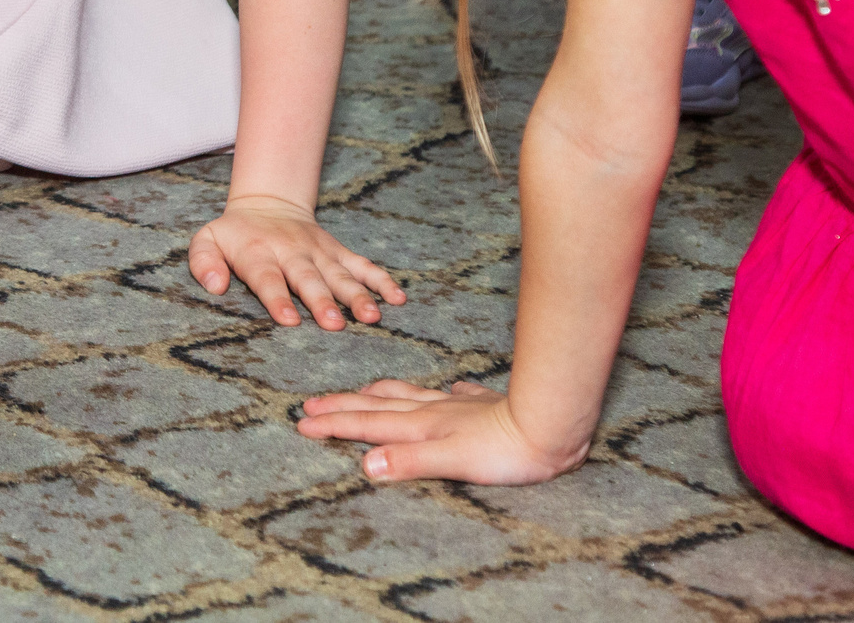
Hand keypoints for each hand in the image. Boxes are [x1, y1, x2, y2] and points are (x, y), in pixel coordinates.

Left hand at [188, 195, 404, 328]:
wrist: (267, 203)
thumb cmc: (235, 234)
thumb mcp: (207, 240)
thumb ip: (203, 262)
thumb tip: (214, 286)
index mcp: (258, 253)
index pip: (268, 278)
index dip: (278, 299)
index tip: (290, 320)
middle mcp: (292, 252)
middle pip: (308, 278)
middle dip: (322, 301)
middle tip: (335, 325)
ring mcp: (319, 251)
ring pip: (340, 274)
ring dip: (357, 295)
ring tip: (372, 316)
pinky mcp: (337, 251)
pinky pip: (362, 265)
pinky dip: (381, 279)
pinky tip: (398, 297)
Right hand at [295, 380, 581, 483]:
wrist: (550, 424)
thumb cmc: (507, 451)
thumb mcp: (452, 462)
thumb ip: (409, 462)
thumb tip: (365, 464)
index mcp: (422, 426)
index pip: (368, 424)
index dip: (334, 425)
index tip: (303, 423)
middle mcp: (433, 410)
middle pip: (378, 406)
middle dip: (342, 406)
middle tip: (312, 405)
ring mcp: (457, 406)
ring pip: (407, 395)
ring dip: (378, 394)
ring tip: (360, 391)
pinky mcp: (482, 407)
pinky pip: (452, 394)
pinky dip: (440, 392)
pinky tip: (448, 390)